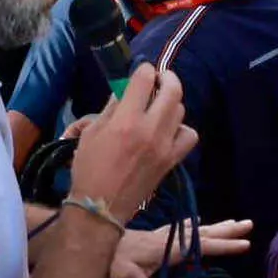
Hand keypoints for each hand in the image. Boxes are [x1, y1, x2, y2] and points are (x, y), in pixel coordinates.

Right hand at [72, 66, 198, 221]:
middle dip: (166, 77)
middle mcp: (150, 130)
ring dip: (171, 102)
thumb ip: (111, 108)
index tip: (141, 72)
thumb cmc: (89, 169)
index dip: (143, 70)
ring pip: (181, 109)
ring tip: (159, 106)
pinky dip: (182, 127)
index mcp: (126, 121)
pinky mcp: (172, 160)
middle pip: (172, 89)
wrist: (101, 207)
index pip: (144, 79)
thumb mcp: (91, 133)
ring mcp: (165, 146)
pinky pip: (189, 135)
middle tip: (157, 78)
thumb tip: (124, 90)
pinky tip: (169, 129)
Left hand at [111, 216, 250, 277]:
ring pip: (194, 229)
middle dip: (227, 229)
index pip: (202, 246)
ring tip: (233, 222)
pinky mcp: (151, 236)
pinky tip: (196, 223)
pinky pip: (180, 229)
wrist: (89, 236)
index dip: (224, 245)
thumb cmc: (108, 259)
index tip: (246, 244)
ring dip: (215, 226)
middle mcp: (166, 239)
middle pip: (203, 233)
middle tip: (249, 223)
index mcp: (167, 249)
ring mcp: (159, 236)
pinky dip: (194, 226)